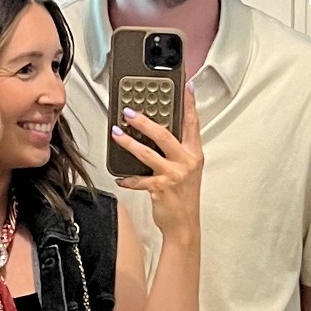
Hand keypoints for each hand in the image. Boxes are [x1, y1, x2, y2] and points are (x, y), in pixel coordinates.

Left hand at [111, 84, 202, 239]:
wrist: (184, 224)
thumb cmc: (184, 197)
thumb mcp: (188, 170)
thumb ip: (178, 151)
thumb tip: (159, 133)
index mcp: (194, 154)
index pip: (192, 123)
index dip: (189, 104)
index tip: (186, 86)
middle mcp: (185, 162)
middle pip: (163, 134)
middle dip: (144, 121)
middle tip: (129, 112)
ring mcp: (173, 175)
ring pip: (147, 153)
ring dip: (128, 143)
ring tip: (116, 134)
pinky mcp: (160, 188)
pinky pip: (139, 180)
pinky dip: (128, 178)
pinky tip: (120, 176)